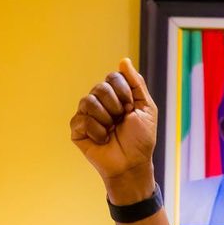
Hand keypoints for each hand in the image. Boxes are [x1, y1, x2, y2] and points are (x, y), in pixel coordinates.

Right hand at [71, 59, 158, 203]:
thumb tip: (124, 60)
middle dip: (116, 107)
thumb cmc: (141, 139)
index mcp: (115, 96)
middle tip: (121, 121)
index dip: (124, 93)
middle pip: (100, 88)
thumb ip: (136, 84)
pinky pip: (81, 119)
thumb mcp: (146, 109)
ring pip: (88, 101)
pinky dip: (97, 131)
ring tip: (111, 130)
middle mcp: (99, 102)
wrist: (133, 164)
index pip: (112, 78)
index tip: (132, 109)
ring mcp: (86, 115)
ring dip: (106, 119)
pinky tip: (103, 139)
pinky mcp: (77, 129)